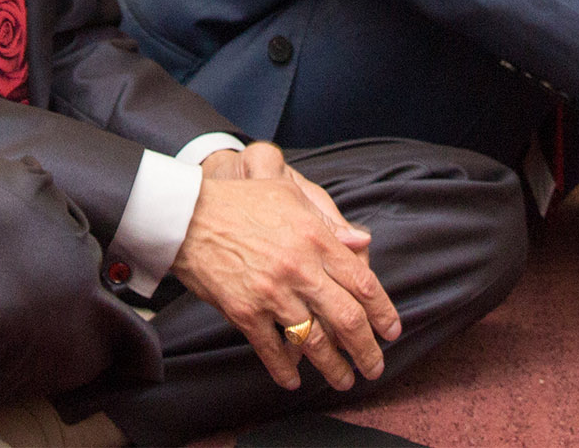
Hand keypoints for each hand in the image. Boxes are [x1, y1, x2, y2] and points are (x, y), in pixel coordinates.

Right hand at [172, 149, 398, 393]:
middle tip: (375, 366)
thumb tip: (362, 243)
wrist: (187, 216)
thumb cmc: (241, 203)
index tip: (391, 331)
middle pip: (347, 319)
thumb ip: (329, 223)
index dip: (382, 311)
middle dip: (366, 350)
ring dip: (333, 367)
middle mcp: (299, 269)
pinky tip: (293, 380)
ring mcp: (272, 293)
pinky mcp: (244, 311)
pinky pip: (272, 350)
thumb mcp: (290, 197)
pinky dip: (284, 370)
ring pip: (314, 341)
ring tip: (343, 381)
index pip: (362, 282)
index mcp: (316, 239)